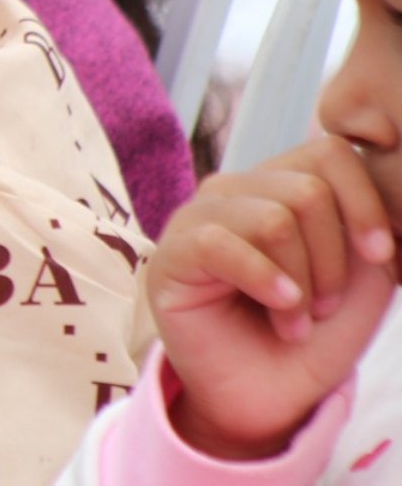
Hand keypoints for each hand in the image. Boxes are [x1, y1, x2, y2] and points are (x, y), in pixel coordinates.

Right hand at [150, 136, 397, 458]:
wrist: (266, 397)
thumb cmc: (313, 334)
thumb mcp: (362, 278)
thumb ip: (371, 228)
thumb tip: (386, 186)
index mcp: (280, 184)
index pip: (330, 153)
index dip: (365, 202)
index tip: (383, 255)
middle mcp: (236, 190)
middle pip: (307, 190)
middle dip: (332, 259)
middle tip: (324, 307)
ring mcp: (197, 216)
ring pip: (272, 219)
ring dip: (302, 283)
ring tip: (295, 321)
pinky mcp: (170, 253)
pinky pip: (222, 244)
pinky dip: (265, 281)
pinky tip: (279, 312)